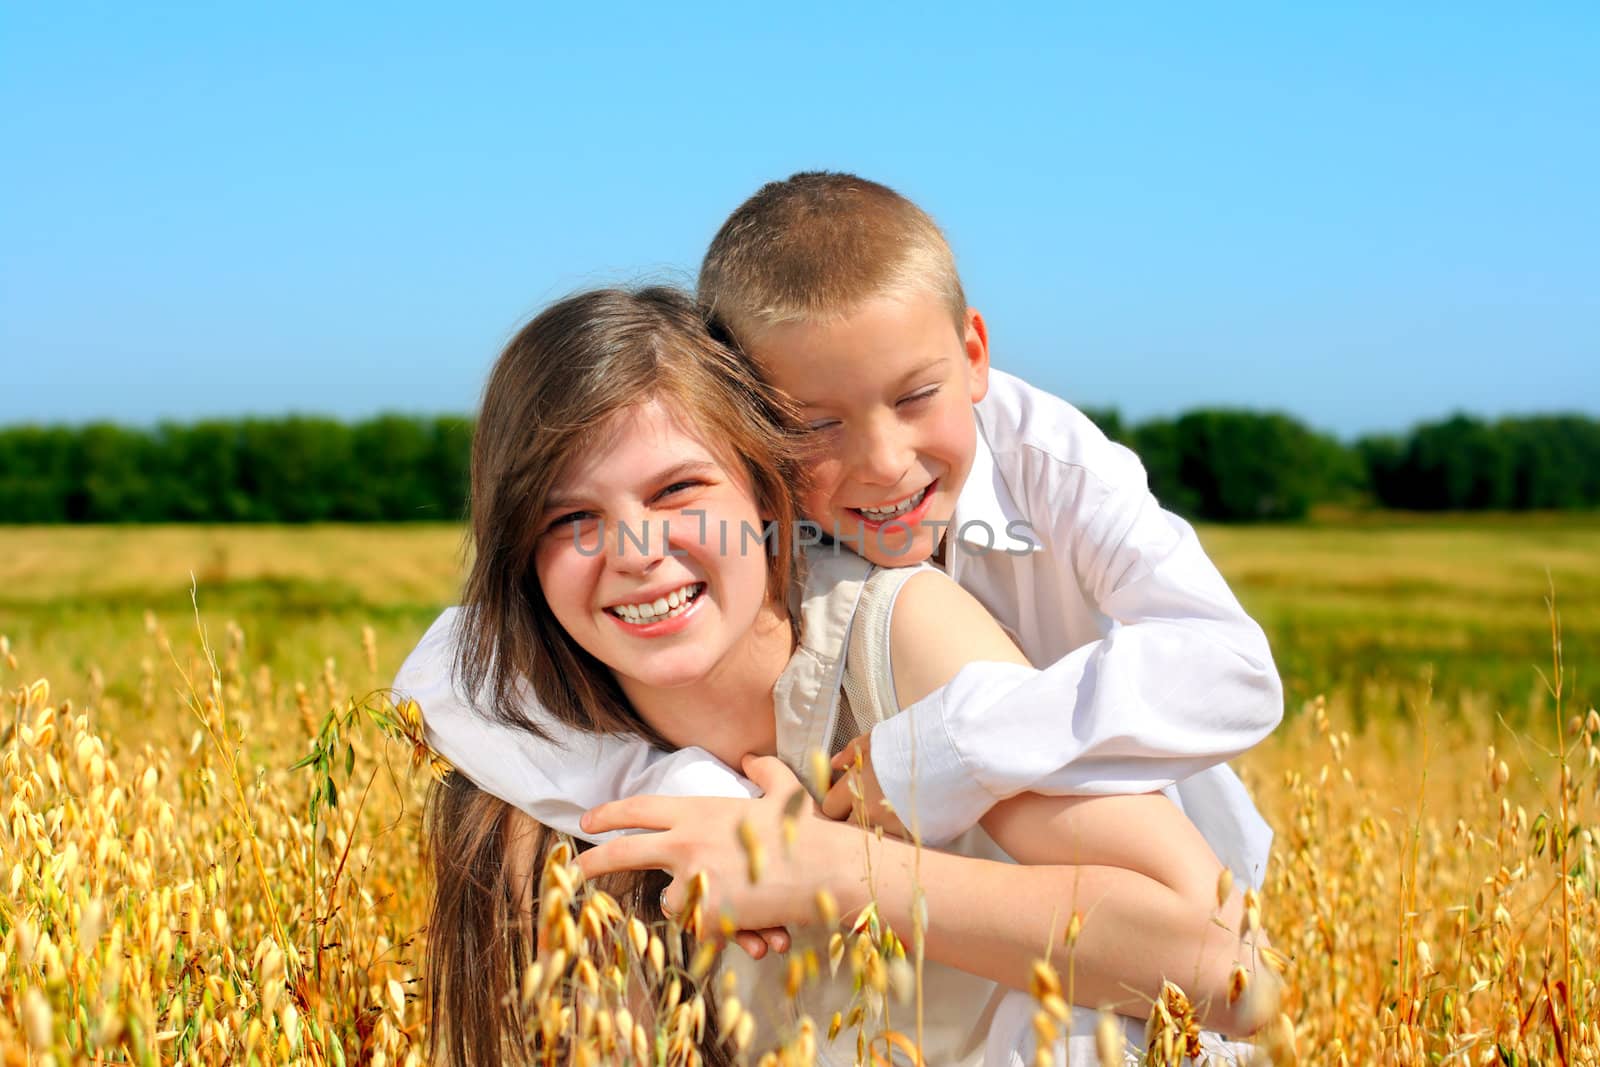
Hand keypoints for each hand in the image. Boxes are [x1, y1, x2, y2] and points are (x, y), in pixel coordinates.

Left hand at [578, 754, 846, 933]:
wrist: (827, 870)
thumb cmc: (806, 831)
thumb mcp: (784, 792)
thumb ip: (763, 771)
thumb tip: (751, 757)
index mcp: (698, 812)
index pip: (639, 809)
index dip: (609, 814)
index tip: (587, 823)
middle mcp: (687, 843)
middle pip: (623, 852)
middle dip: (594, 861)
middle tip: (575, 870)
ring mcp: (694, 880)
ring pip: (669, 900)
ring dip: (691, 902)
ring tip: (732, 898)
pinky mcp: (707, 916)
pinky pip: (697, 925)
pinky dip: (716, 924)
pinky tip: (749, 917)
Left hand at [821, 733, 908, 838]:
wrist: (951, 754)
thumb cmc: (910, 742)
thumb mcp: (876, 739)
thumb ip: (851, 753)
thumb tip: (833, 764)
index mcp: (854, 787)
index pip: (830, 808)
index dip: (836, 803)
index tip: (843, 798)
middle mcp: (868, 811)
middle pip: (850, 825)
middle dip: (858, 815)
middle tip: (876, 800)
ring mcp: (891, 827)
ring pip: (876, 831)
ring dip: (882, 822)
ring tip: (898, 804)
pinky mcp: (913, 837)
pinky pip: (900, 838)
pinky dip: (903, 828)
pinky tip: (914, 811)